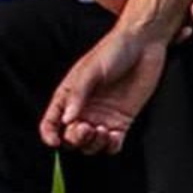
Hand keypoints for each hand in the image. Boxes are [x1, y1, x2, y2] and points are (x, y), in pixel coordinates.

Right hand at [39, 26, 169, 155]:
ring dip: (94, 144)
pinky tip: (113, 135)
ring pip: (91, 144)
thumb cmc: (112, 51)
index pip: (52, 120)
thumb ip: (78, 95)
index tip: (54, 142)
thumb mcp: (90, 70)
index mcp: (69, 95)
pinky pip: (113, 145)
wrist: (143, 46)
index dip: (49, 134)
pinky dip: (110, 146)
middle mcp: (83, 109)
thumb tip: (66, 120)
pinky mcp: (122, 121)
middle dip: (75, 138)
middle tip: (86, 128)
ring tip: (103, 130)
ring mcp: (102, 117)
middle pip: (71, 136)